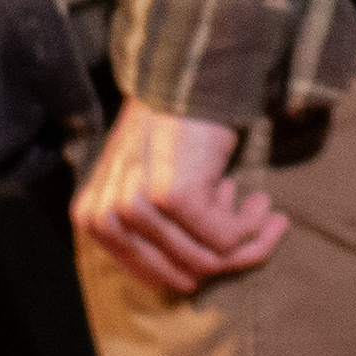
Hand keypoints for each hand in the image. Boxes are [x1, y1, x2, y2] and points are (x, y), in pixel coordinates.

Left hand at [70, 97, 289, 292]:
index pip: (152, 276)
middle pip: (183, 273)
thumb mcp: (138, 182)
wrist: (184, 79)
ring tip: (263, 211)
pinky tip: (262, 201)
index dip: (197, 268)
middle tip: (259, 233)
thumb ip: (147, 229)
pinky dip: (253, 224)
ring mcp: (141, 207)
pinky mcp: (177, 196)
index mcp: (92, 220)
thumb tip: (191, 276)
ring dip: (248, 240)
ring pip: (210, 259)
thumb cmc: (169, 131)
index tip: (226, 249)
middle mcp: (109, 218)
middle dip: (230, 260)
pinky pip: (228, 237)